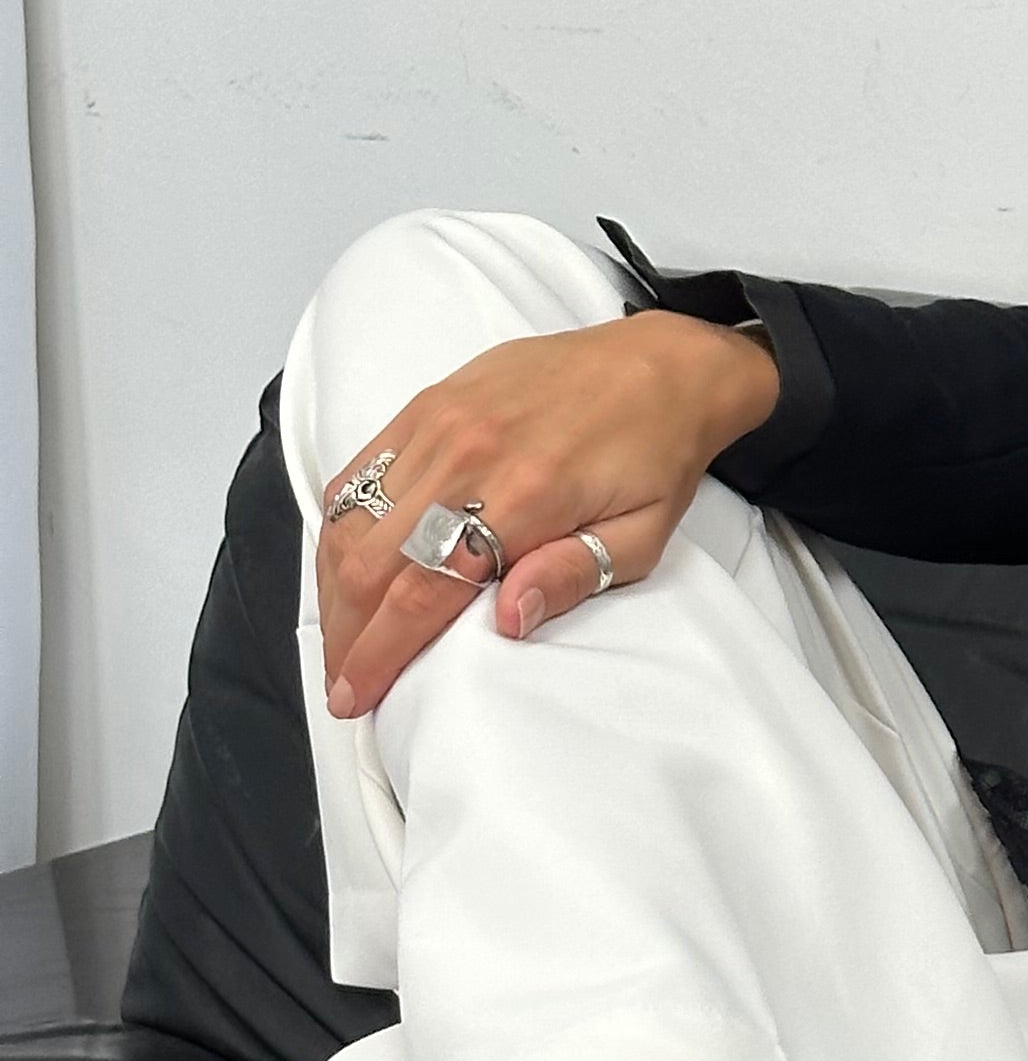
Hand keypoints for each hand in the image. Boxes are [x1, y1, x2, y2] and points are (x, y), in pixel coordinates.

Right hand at [315, 311, 779, 720]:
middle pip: (371, 560)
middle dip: (345, 633)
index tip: (354, 695)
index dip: (379, 652)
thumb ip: (572, 576)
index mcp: (528, 494)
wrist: (661, 365)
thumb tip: (508, 621)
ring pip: (352, 517)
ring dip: (334, 586)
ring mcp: (441, 423)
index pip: (424, 591)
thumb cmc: (654, 454)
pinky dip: (339, 525)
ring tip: (340, 635)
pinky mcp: (428, 403)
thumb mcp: (642, 535)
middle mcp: (470, 454)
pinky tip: (342, 566)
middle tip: (342, 680)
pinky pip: (358, 470)